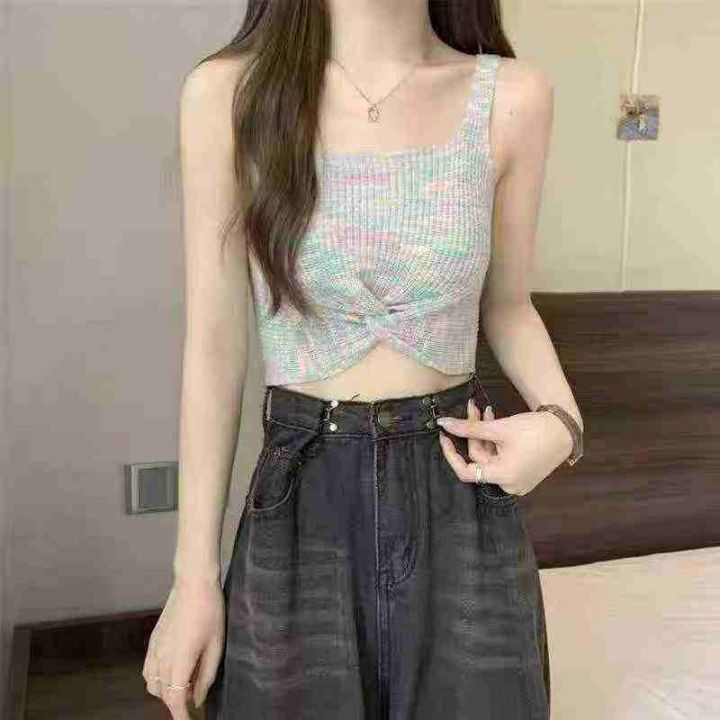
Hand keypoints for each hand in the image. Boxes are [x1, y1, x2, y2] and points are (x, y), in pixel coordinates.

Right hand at [142, 576, 224, 717]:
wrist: (193, 583)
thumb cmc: (210, 612)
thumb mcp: (216, 645)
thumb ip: (206, 675)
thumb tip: (198, 698)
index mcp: (179, 661)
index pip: (175, 700)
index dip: (181, 715)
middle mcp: (161, 658)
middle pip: (163, 694)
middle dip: (177, 702)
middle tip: (194, 697)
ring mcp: (154, 649)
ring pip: (152, 683)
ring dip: (166, 691)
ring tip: (185, 683)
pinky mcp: (153, 640)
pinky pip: (148, 669)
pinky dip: (156, 678)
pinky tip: (171, 671)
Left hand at [437, 398, 572, 495]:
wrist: (566, 429)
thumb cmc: (534, 430)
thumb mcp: (499, 427)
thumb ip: (468, 427)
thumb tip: (443, 423)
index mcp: (502, 477)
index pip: (465, 471)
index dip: (451, 454)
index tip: (444, 436)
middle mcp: (509, 484)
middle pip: (480, 458)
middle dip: (474, 432)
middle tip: (472, 408)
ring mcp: (517, 480)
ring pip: (490, 456)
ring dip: (485, 434)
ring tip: (485, 411)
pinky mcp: (523, 473)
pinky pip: (501, 458)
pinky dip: (496, 442)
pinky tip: (495, 422)